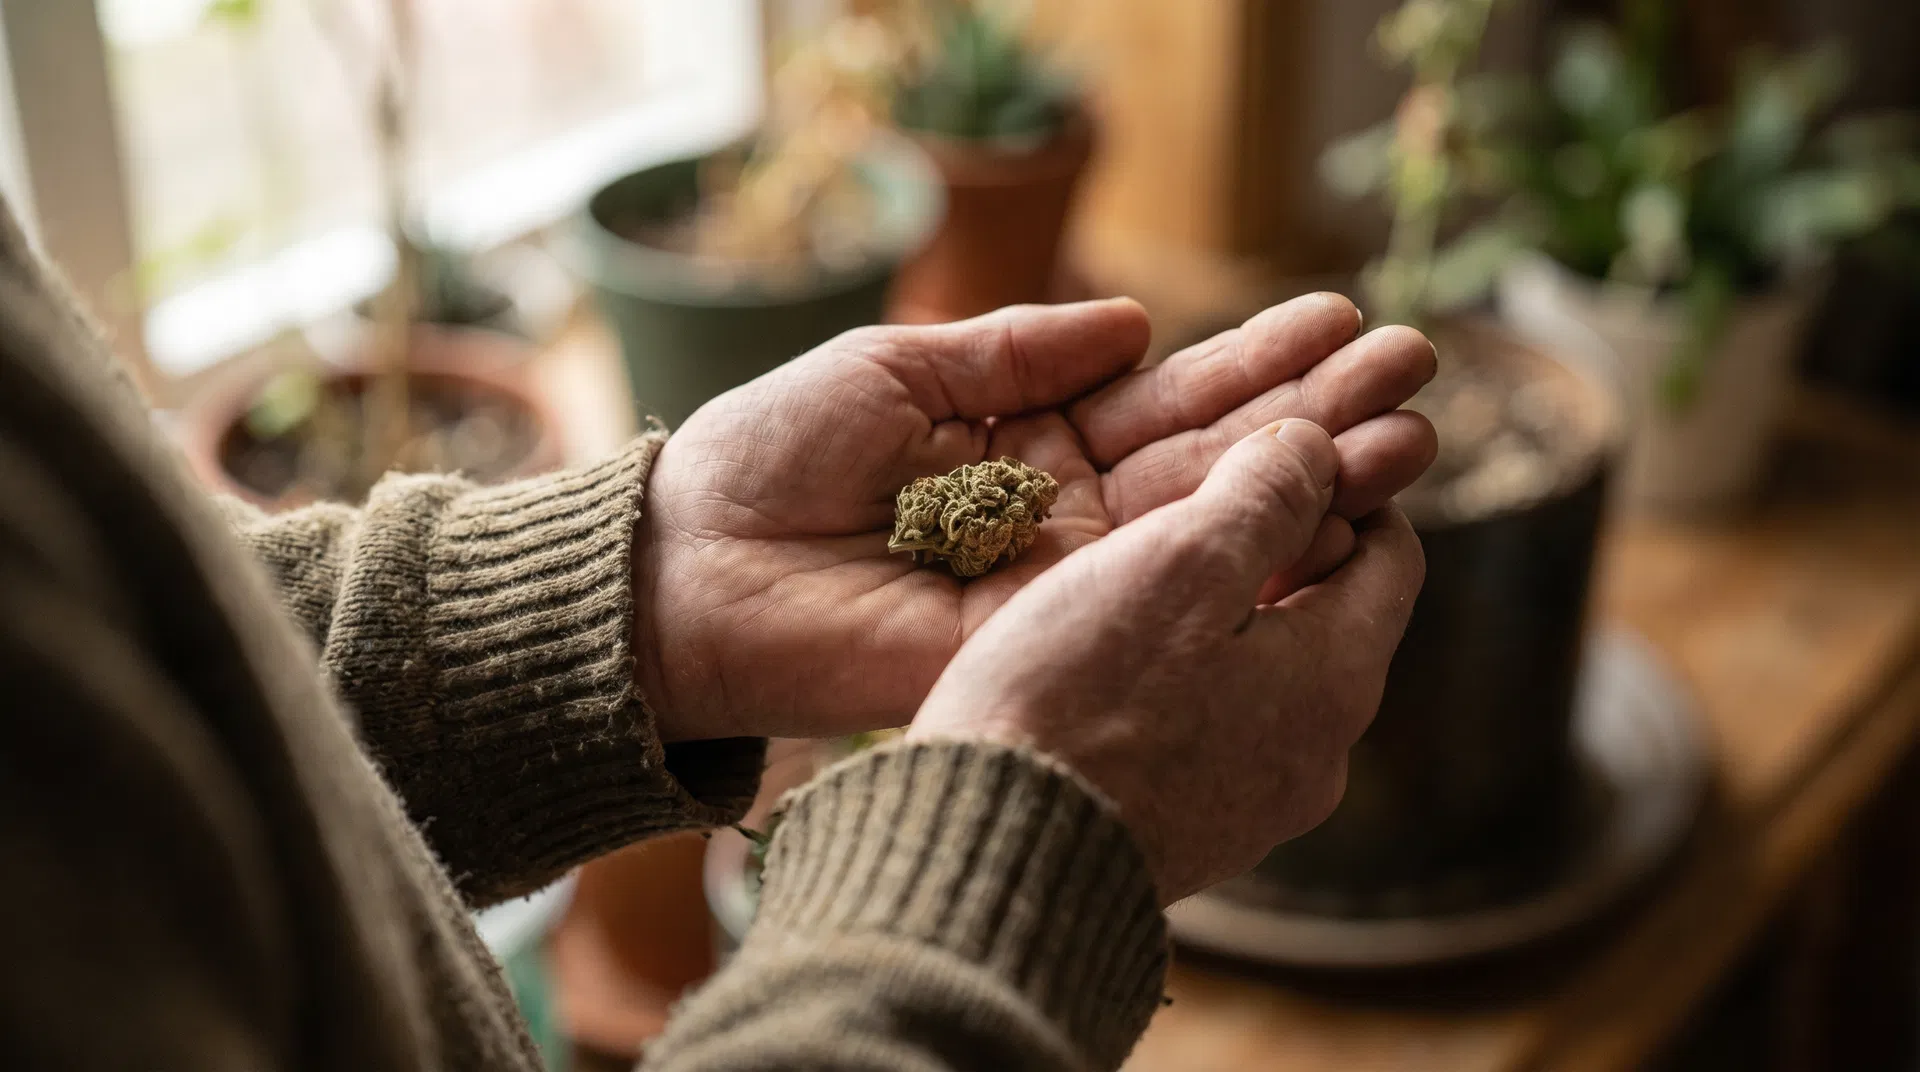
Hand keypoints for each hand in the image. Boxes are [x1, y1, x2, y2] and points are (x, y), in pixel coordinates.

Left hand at [634, 294, 1435, 741]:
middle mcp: (1061, 514)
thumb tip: (1137, 322)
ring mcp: (1062, 580)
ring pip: (1206, 528)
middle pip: (1210, 461)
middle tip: (1415, 369)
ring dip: (1309, 481)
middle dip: (1314, 415)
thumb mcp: (900, 370)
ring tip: (1408, 429)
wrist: (692, 571)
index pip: (1165, 400)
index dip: (1253, 364)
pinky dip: (1245, 560)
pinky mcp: (1046, 635)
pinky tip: (1330, 519)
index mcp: (1027, 440)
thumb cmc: (771, 455)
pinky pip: (1158, 595)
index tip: (1342, 323)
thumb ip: (1020, 352)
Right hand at [908, 420, 1426, 901]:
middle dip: (1275, 548)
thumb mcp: (1177, 563)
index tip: (1270, 450)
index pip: (1390, 554)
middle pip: (1325, 617)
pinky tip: (1105, 665)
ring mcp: (1250, 808)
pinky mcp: (1185, 837)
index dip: (1339, 484)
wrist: (995, 863)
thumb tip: (1315, 446)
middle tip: (1193, 501)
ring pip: (1263, 675)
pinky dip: (1179, 680)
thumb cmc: (1080, 700)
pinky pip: (1206, 732)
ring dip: (1220, 617)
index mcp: (1337, 681)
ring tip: (1136, 576)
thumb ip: (1262, 495)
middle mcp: (1316, 757)